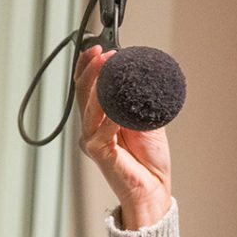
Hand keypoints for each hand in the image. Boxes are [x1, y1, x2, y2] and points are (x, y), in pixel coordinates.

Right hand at [75, 45, 172, 228]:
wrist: (154, 188)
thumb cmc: (149, 159)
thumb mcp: (147, 121)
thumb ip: (139, 102)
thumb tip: (141, 78)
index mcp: (100, 119)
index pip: (87, 87)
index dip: (87, 66)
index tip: (97, 48)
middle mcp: (91, 128)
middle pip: (83, 92)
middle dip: (91, 69)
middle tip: (103, 53)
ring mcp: (92, 140)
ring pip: (90, 107)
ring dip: (99, 85)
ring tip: (109, 67)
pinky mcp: (99, 152)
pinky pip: (102, 129)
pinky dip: (113, 116)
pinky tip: (121, 107)